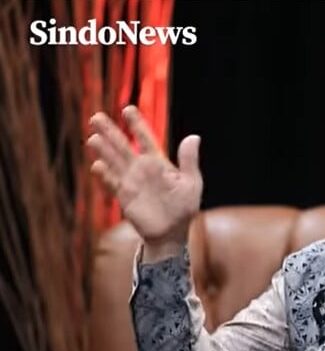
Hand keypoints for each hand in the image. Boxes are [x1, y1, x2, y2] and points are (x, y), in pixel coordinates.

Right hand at [88, 105, 202, 246]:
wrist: (172, 232)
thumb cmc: (184, 208)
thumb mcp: (191, 183)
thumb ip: (188, 160)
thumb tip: (193, 136)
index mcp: (159, 162)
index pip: (146, 139)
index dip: (137, 124)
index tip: (128, 109)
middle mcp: (141, 168)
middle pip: (123, 146)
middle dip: (111, 132)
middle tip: (96, 117)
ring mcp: (131, 181)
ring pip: (114, 161)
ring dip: (104, 150)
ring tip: (94, 138)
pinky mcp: (124, 196)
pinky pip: (112, 183)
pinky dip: (105, 174)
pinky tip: (97, 165)